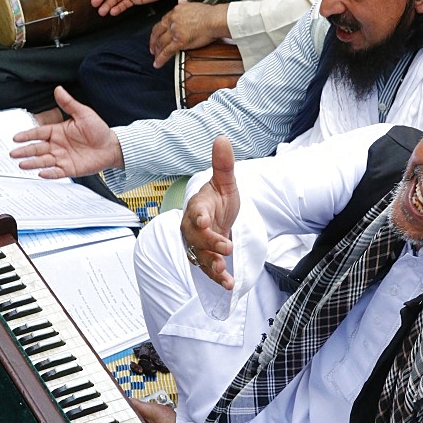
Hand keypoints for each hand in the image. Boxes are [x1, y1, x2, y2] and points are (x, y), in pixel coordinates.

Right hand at [10, 85, 124, 177]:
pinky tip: (41, 173)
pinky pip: (57, 172)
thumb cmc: (98, 130)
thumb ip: (69, 103)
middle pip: (37, 148)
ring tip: (22, 164)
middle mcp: (57, 146)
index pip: (38, 133)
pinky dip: (49, 173)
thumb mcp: (83, 114)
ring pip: (44, 161)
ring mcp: (62, 158)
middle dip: (24, 151)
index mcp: (57, 132)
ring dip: (32, 162)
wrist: (111, 146)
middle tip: (13, 153)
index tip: (16, 138)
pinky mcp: (70, 169)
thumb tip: (58, 89)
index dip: (27, 135)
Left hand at [149, 0, 228, 67]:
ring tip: (155, 58)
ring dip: (157, 52)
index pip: (162, 23)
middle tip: (152, 49)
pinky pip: (167, 52)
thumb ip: (184, 3)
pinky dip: (161, 59)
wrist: (214, 19)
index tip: (156, 35)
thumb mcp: (192, 4)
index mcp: (174, 12)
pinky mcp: (179, 42)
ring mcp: (175, 32)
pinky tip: (158, 63)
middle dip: (153, 43)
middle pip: (158, 33)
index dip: (157, 31)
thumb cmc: (208, 14)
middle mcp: (172, 21)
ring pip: (161, 43)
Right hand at [180, 136, 238, 289]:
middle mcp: (193, 228)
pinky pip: (208, 269)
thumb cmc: (218, 200)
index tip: (204, 220)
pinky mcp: (204, 258)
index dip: (199, 216)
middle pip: (197, 237)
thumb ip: (223, 164)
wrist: (217, 218)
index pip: (196, 211)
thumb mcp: (225, 182)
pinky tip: (229, 284)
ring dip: (212, 264)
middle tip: (226, 246)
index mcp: (198, 207)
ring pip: (200, 256)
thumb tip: (222, 138)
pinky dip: (218, 278)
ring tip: (224, 272)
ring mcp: (198, 245)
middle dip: (210, 243)